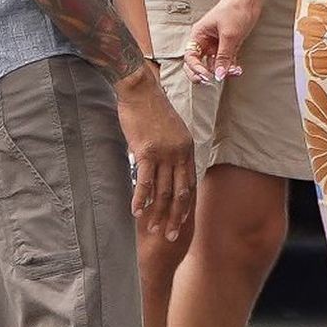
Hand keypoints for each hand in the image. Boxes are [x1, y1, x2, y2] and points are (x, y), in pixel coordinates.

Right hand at [115, 65, 195, 241]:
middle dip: (175, 217)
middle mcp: (179, 153)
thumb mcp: (170, 129)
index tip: (182, 221)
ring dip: (157, 213)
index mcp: (186, 148)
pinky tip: (136, 212)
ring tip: (151, 230)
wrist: (140, 89)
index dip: (186, 205)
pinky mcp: (146, 152)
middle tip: (170, 236)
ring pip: (163, 191)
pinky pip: (145, 181)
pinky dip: (141, 199)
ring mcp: (164, 154)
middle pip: (180, 193)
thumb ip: (171, 149)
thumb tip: (166, 165)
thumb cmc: (151, 108)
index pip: (190, 183)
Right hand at [184, 0, 261, 84]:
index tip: (207, 77)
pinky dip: (230, 67)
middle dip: (205, 73)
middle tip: (213, 81)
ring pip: (214, 64)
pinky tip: (237, 70)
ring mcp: (216, 44)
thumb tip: (218, 75)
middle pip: (198, 63)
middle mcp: (205, 41)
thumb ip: (223, 57)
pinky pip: (225, 61)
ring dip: (223, 70)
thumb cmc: (234, 10)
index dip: (196, 69)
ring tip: (234, 71)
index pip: (190, 57)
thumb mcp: (229, 36)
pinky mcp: (227, 45)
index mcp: (198, 35)